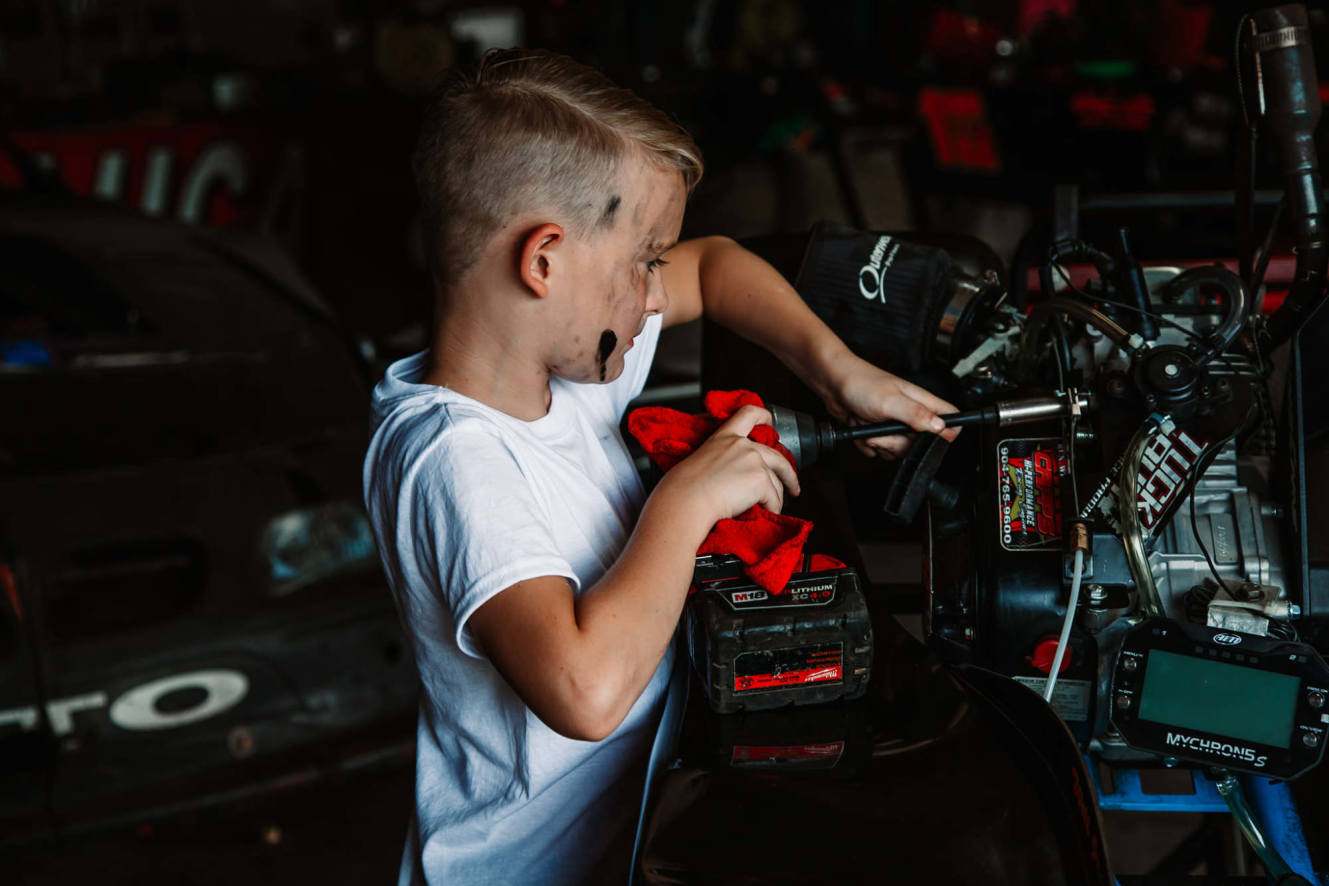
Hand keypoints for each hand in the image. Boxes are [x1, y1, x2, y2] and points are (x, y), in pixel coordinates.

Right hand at [655, 404, 800, 527]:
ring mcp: (754, 461)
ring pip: (777, 482)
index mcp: (723, 438)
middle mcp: (742, 446)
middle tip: (792, 485)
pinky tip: (762, 514)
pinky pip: (774, 500)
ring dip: (776, 498)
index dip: (764, 416)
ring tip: (769, 509)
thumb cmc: (682, 489)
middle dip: (789, 474)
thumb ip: (718, 462)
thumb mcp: (698, 463)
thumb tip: (728, 480)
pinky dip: (771, 510)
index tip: (771, 422)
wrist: (685, 501)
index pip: (748, 414)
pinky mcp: (760, 480)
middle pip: (777, 456)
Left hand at [821, 354, 959, 459]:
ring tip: (868, 423)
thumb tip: (941, 427)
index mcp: (921, 402)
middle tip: (883, 428)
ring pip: (897, 451)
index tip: (927, 437)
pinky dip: (866, 444)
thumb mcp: (891, 401)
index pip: (950, 418)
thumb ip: (917, 415)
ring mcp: (894, 425)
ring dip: (878, 443)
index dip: (947, 432)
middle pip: (919, 444)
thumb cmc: (861, 383)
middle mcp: (910, 414)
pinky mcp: (879, 433)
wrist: (833, 386)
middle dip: (896, 442)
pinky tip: (861, 427)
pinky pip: (878, 452)